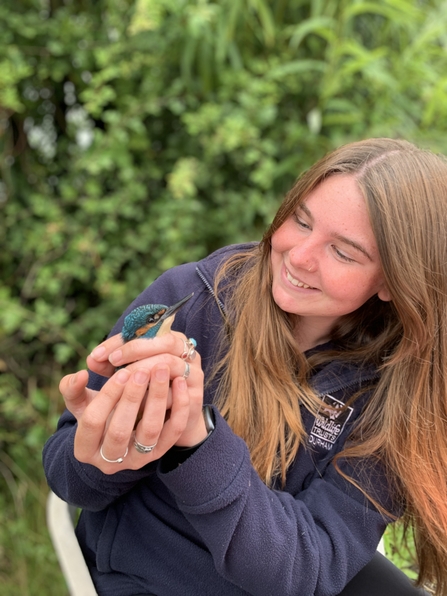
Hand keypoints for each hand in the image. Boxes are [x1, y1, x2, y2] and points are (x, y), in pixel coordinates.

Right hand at [61, 332, 206, 473]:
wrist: (118, 433)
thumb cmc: (96, 412)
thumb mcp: (80, 403)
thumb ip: (73, 389)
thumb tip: (80, 375)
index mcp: (84, 449)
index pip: (92, 422)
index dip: (106, 396)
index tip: (121, 372)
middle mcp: (109, 461)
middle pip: (120, 431)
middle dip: (131, 398)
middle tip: (142, 370)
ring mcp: (136, 460)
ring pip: (149, 432)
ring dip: (156, 399)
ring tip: (161, 370)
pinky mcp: (159, 454)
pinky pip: (174, 432)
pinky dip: (179, 408)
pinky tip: (179, 382)